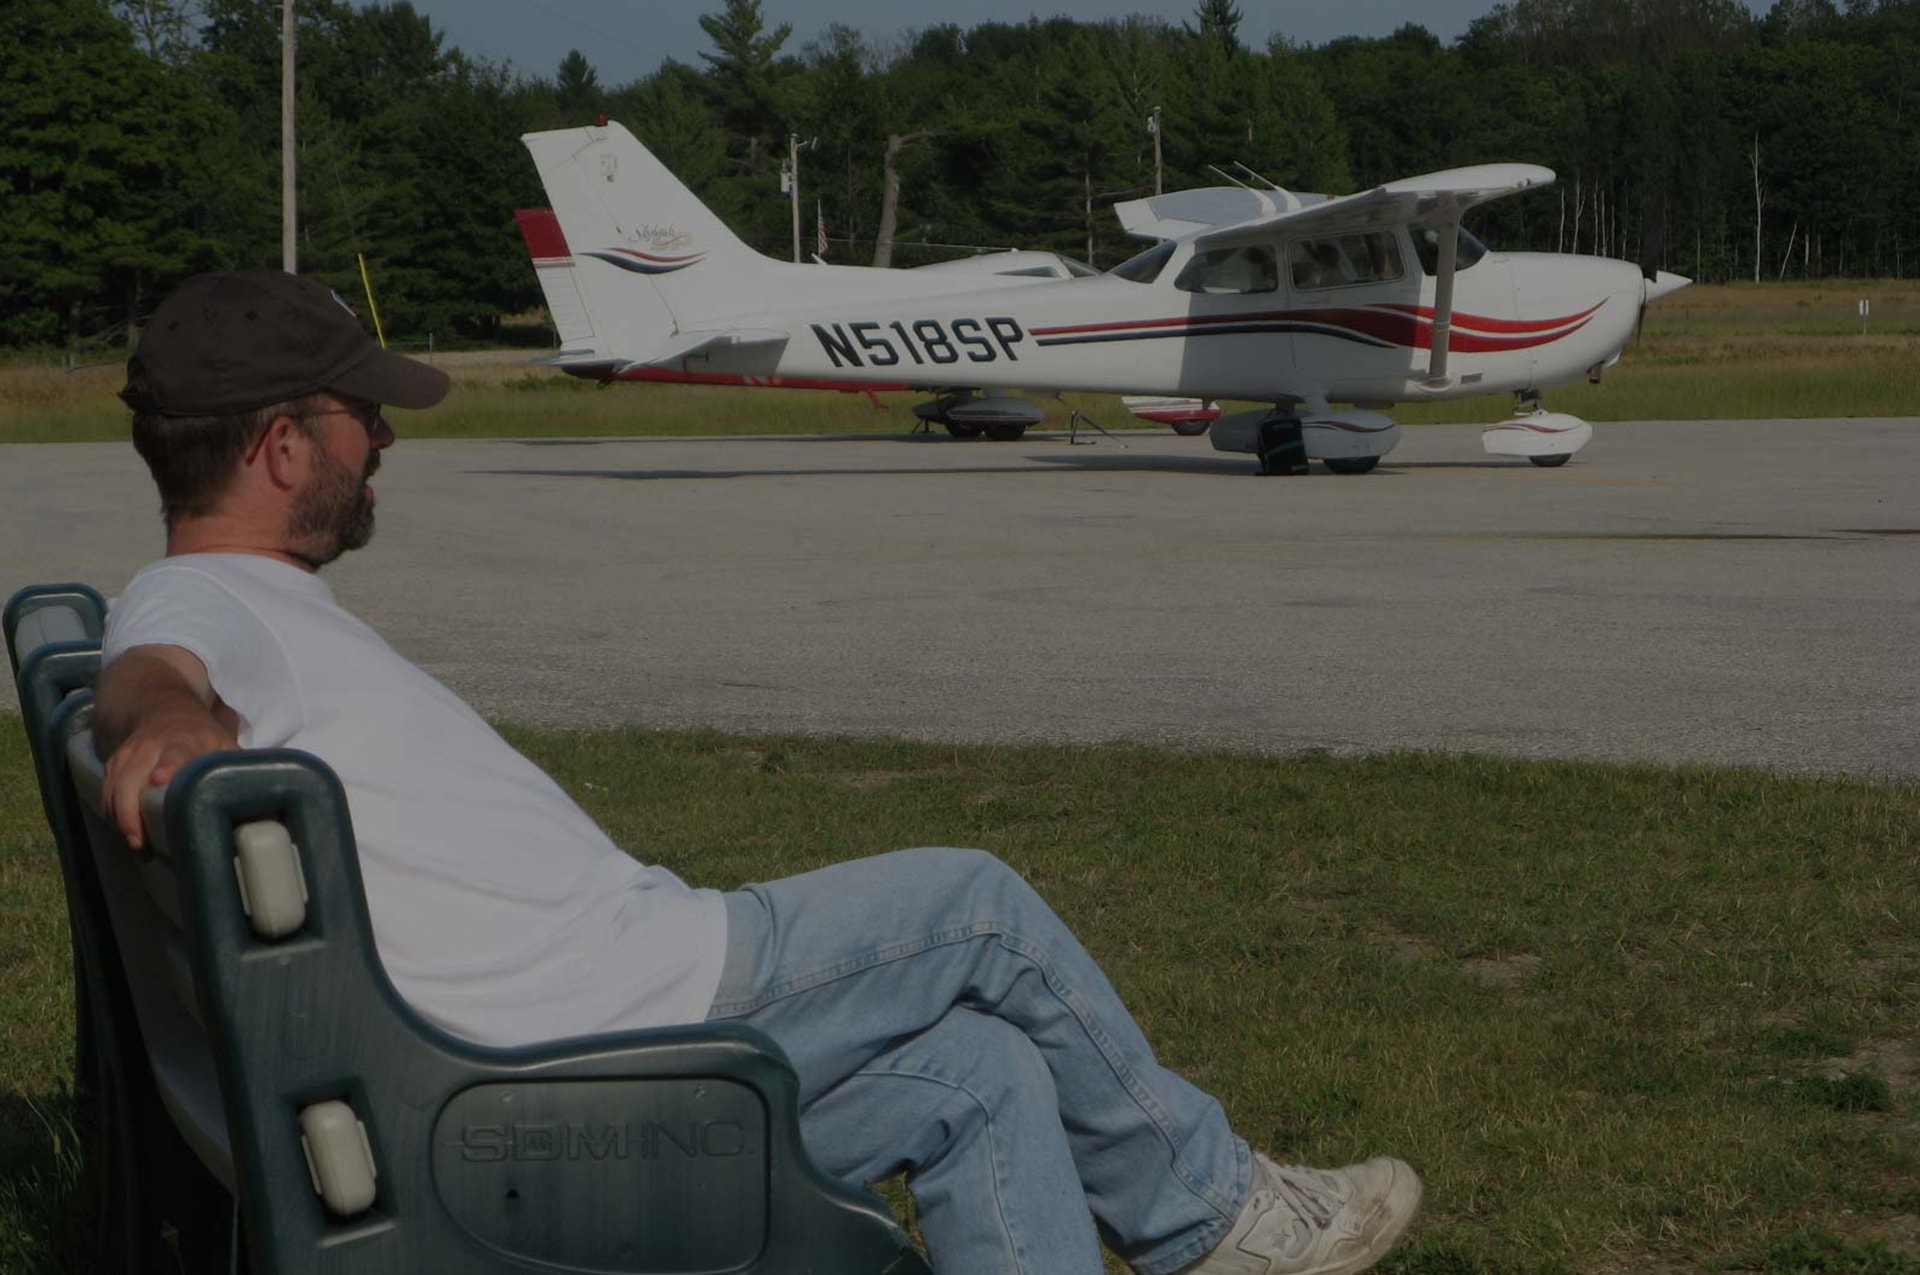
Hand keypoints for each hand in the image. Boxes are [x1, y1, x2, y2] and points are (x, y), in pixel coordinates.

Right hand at [102, 708, 237, 849]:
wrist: (164, 709)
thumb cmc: (201, 735)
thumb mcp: (223, 744)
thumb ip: (235, 767)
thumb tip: (261, 799)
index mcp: (183, 741)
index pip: (174, 753)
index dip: (168, 766)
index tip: (159, 780)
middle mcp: (151, 746)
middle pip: (131, 777)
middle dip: (130, 810)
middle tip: (140, 840)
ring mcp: (129, 754)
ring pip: (115, 788)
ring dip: (120, 818)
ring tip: (136, 844)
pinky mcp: (114, 763)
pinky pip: (107, 790)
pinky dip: (112, 812)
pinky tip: (126, 832)